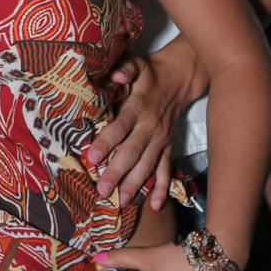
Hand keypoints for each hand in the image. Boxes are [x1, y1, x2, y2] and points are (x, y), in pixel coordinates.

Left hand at [87, 42, 207, 210]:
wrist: (178, 79)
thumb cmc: (149, 73)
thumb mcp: (136, 64)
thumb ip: (125, 68)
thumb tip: (115, 75)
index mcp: (138, 107)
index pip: (120, 127)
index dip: (106, 142)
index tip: (92, 157)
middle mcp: (149, 127)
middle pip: (132, 152)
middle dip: (117, 172)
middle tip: (102, 191)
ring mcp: (160, 139)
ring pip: (147, 165)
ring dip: (135, 184)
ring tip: (121, 202)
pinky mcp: (168, 147)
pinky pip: (166, 169)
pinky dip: (162, 188)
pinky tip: (155, 206)